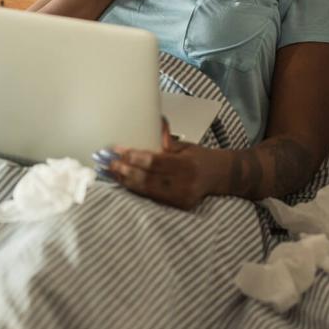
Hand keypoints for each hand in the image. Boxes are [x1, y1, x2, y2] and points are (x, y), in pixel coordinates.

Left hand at [105, 120, 231, 209]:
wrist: (221, 176)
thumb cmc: (201, 157)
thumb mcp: (185, 145)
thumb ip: (167, 140)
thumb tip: (153, 122)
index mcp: (187, 166)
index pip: (155, 162)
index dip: (134, 157)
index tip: (118, 151)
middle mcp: (185, 184)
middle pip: (147, 179)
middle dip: (125, 170)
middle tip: (108, 162)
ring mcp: (181, 198)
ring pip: (147, 191)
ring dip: (126, 181)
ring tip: (111, 172)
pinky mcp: (178, 206)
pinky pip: (152, 198)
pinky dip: (136, 189)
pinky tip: (124, 182)